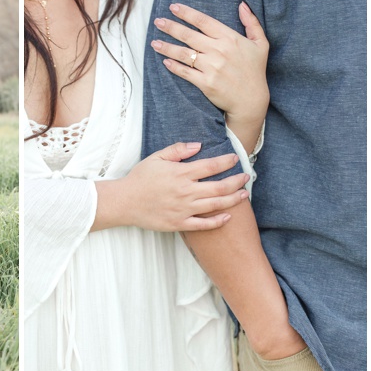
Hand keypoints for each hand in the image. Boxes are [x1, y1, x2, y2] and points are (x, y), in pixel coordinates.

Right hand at [96, 142, 249, 231]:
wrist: (124, 202)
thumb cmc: (139, 179)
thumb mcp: (156, 158)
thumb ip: (178, 150)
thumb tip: (198, 145)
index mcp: (181, 173)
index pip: (211, 166)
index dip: (226, 161)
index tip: (235, 158)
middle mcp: (186, 191)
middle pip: (219, 187)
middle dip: (236, 181)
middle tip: (246, 177)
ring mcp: (184, 209)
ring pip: (216, 205)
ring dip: (233, 199)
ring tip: (244, 195)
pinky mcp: (179, 223)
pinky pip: (203, 225)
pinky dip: (217, 221)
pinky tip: (227, 217)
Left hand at [151, 2, 268, 124]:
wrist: (252, 100)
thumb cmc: (255, 70)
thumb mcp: (260, 43)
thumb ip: (251, 23)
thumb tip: (242, 4)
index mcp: (230, 38)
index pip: (203, 21)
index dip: (186, 13)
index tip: (173, 7)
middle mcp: (219, 51)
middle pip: (189, 35)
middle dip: (171, 27)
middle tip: (157, 21)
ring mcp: (211, 67)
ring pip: (184, 53)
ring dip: (166, 47)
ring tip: (154, 42)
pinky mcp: (205, 82)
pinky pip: (185, 72)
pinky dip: (174, 66)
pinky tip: (165, 61)